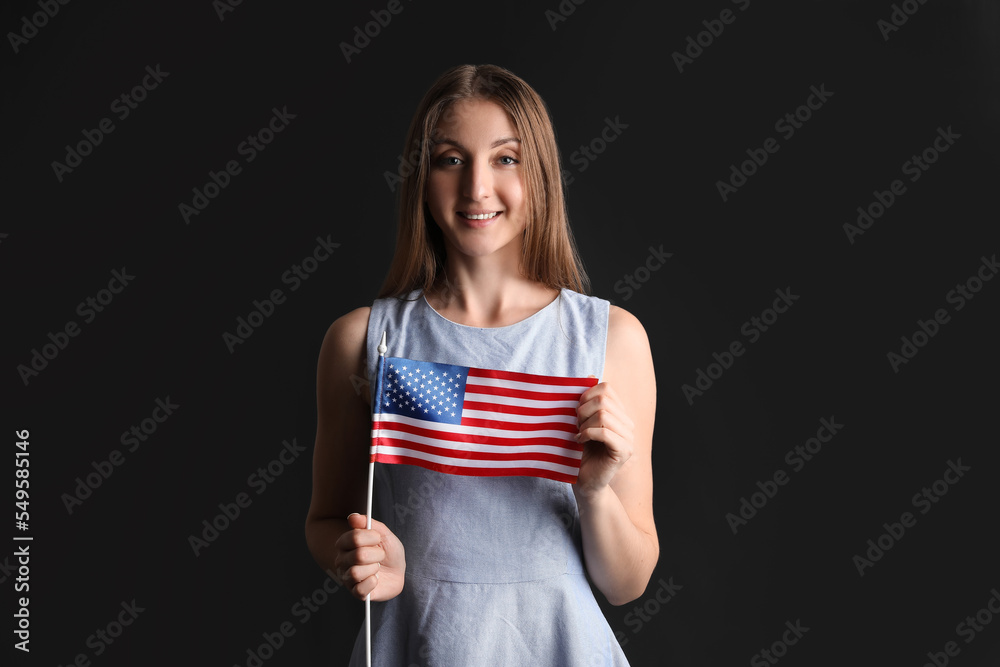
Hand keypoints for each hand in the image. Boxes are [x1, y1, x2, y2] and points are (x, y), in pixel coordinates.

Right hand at [333, 513, 405, 600]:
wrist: (398, 570)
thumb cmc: (388, 551)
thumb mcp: (384, 534)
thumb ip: (369, 524)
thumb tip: (352, 517)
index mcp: (345, 544)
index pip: (353, 538)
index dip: (371, 537)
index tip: (378, 538)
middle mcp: (341, 560)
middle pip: (358, 555)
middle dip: (377, 555)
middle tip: (380, 555)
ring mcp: (347, 577)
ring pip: (356, 573)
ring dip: (374, 569)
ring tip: (377, 567)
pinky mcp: (356, 592)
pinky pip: (360, 589)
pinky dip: (372, 583)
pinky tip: (375, 579)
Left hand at [574, 378, 634, 496]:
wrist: (583, 481)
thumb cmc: (579, 451)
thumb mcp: (580, 422)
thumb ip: (585, 402)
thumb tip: (589, 376)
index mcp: (619, 413)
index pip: (606, 388)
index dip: (586, 395)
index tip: (575, 411)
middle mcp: (628, 423)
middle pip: (604, 400)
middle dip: (583, 410)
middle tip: (575, 425)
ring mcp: (629, 438)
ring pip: (604, 415)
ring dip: (584, 424)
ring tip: (578, 434)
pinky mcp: (624, 451)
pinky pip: (605, 432)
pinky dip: (587, 434)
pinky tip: (580, 441)